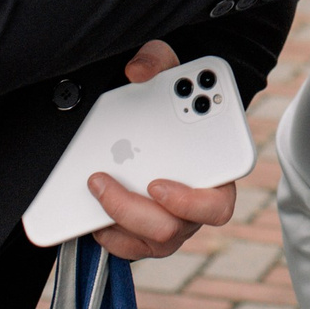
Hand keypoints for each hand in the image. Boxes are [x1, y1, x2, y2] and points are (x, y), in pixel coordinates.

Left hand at [87, 39, 238, 259]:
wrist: (160, 117)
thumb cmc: (171, 99)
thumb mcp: (168, 71)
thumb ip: (158, 61)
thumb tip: (137, 70)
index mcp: (217, 173)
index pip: (218, 204)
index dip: (190, 202)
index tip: (157, 184)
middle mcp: (196, 207)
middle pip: (173, 228)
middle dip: (132, 208)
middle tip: (102, 181)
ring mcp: (173, 224)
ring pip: (150, 241)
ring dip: (116, 217)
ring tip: (93, 186)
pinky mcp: (147, 233)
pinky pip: (130, 248)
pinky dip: (108, 233)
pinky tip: (90, 212)